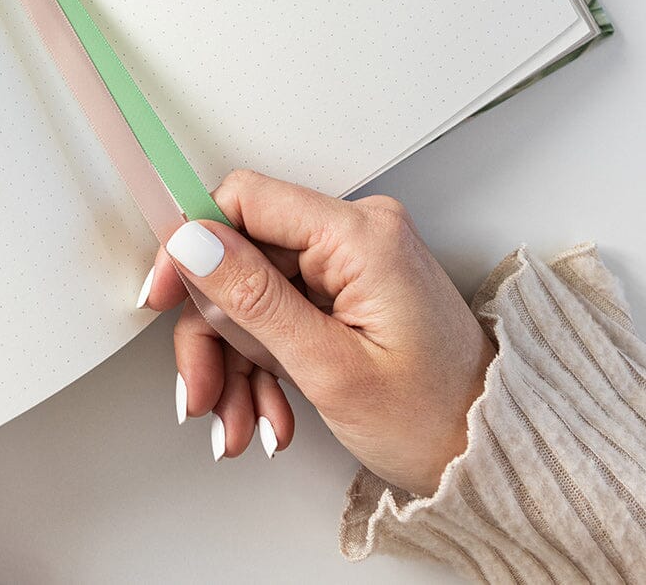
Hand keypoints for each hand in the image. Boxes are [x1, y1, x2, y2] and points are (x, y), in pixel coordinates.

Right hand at [144, 169, 495, 493]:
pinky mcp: (347, 288)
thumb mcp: (330, 368)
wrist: (491, 454)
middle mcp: (356, 233)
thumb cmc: (437, 418)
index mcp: (360, 234)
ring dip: (236, 363)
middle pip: (242, 258)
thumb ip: (254, 300)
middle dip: (215, 335)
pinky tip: (268, 412)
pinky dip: (263, 365)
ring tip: (242, 423)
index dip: (194, 244)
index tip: (163, 293)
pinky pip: (280, 311)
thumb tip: (194, 243)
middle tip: (203, 394)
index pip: (246, 199)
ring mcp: (352, 262)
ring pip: (253, 293)